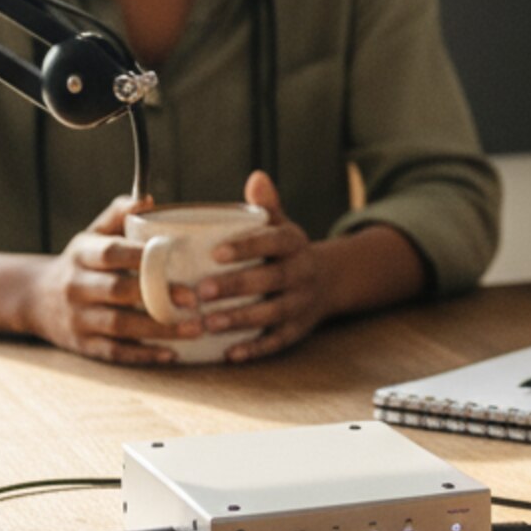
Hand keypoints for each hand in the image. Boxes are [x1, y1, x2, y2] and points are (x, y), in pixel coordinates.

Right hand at [25, 193, 204, 365]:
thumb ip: (119, 215)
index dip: (139, 254)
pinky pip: (114, 353)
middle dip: (156, 294)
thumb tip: (147, 199)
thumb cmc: (81, 261)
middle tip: (194, 297)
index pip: (110, 253)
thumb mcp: (92, 234)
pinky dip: (142, 355)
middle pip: (117, 291)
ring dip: (158, 329)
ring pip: (119, 326)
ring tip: (194, 327)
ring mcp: (78, 318)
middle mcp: (77, 286)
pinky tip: (172, 354)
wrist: (34, 298)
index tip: (173, 254)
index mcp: (82, 255)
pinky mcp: (83, 345)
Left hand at [195, 170, 336, 361]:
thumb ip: (267, 206)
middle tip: (202, 291)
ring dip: (241, 319)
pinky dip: (255, 349)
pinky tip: (229, 353)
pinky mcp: (297, 329)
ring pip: (272, 313)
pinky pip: (277, 341)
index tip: (215, 252)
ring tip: (208, 322)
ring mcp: (301, 303)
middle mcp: (301, 273)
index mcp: (294, 244)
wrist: (329, 280)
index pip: (273, 242)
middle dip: (237, 286)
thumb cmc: (287, 250)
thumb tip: (256, 177)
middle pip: (271, 279)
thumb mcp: (282, 225)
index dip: (246, 247)